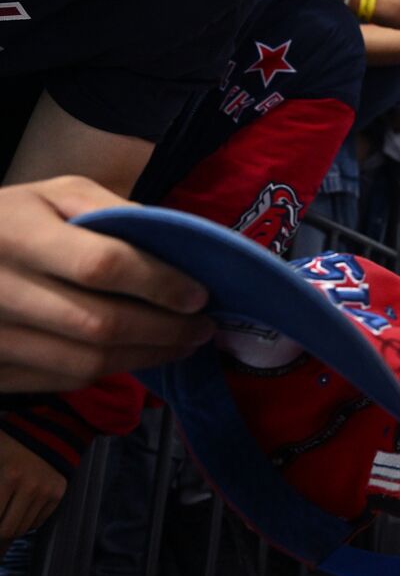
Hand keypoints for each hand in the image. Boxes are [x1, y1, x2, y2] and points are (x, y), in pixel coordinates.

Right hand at [0, 176, 213, 391]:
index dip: (158, 284)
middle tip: (204, 328)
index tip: (199, 295)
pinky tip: (139, 356)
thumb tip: (178, 243)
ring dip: (146, 358)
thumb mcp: (55, 194)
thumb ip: (114, 211)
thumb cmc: (10, 219)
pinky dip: (110, 372)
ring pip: (84, 363)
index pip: (101, 265)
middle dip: (165, 331)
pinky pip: (61, 381)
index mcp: (18, 235)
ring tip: (184, 345)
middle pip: (99, 324)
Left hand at [0, 431, 65, 540]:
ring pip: (24, 528)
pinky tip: (19, 511)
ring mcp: (48, 491)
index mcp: (10, 477)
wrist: (45, 432)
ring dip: (11, 528)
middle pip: (8, 529)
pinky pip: (38, 521)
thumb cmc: (9, 445)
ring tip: (5, 517)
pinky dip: (26, 522)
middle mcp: (31, 487)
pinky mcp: (59, 493)